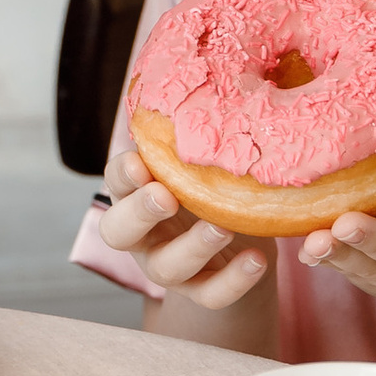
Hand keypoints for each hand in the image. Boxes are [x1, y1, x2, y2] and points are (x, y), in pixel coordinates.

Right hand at [95, 124, 267, 308]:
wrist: (245, 239)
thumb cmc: (214, 185)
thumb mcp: (201, 162)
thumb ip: (193, 139)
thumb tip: (206, 81)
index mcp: (137, 194)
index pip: (117, 183)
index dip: (123, 175)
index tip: (140, 162)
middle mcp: (144, 234)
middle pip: (119, 232)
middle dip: (140, 213)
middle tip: (166, 196)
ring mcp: (169, 266)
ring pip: (167, 268)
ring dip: (193, 246)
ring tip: (222, 227)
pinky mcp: (202, 290)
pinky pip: (211, 295)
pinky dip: (234, 281)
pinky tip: (258, 260)